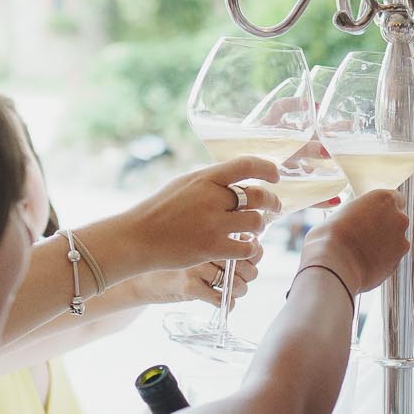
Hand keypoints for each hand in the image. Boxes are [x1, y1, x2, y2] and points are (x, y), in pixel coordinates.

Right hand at [100, 156, 281, 276]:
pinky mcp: (212, 247)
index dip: (267, 168)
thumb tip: (239, 180)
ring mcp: (213, 223)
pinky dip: (250, 248)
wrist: (137, 237)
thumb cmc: (160, 210)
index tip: (276, 175)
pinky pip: (246, 247)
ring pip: (256, 222)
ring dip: (261, 227)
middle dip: (272, 202)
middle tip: (275, 207)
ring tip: (255, 229)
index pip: (246, 164)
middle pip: (258, 196)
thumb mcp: (183, 184)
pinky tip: (245, 247)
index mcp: (204, 177)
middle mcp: (211, 197)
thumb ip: (210, 182)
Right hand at [108, 249, 260, 309]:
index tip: (248, 258)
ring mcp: (196, 266)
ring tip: (233, 290)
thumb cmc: (169, 253)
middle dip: (250, 275)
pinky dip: (226, 303)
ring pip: (236, 284)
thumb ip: (219, 238)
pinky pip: (220, 299)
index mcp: (210, 229)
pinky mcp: (188, 286)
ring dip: (240, 290)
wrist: (138, 270)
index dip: (254, 253)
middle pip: (246, 265)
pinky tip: (220, 300)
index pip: (248, 243)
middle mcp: (205, 245)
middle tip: (242, 278)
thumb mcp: (195, 239)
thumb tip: (253, 247)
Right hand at [303, 188, 409, 294]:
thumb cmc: (330, 236)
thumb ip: (357, 212)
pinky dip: (382, 259)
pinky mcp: (398, 261)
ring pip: (396, 240)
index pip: (395, 198)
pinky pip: (391, 258)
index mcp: (385, 199)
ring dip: (385, 244)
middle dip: (385, 226)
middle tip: (365, 234)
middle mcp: (398, 217)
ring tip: (362, 251)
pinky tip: (364, 262)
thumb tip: (354, 219)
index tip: (374, 214)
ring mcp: (401, 240)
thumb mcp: (341, 212)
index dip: (384, 208)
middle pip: (397, 219)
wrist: (334, 264)